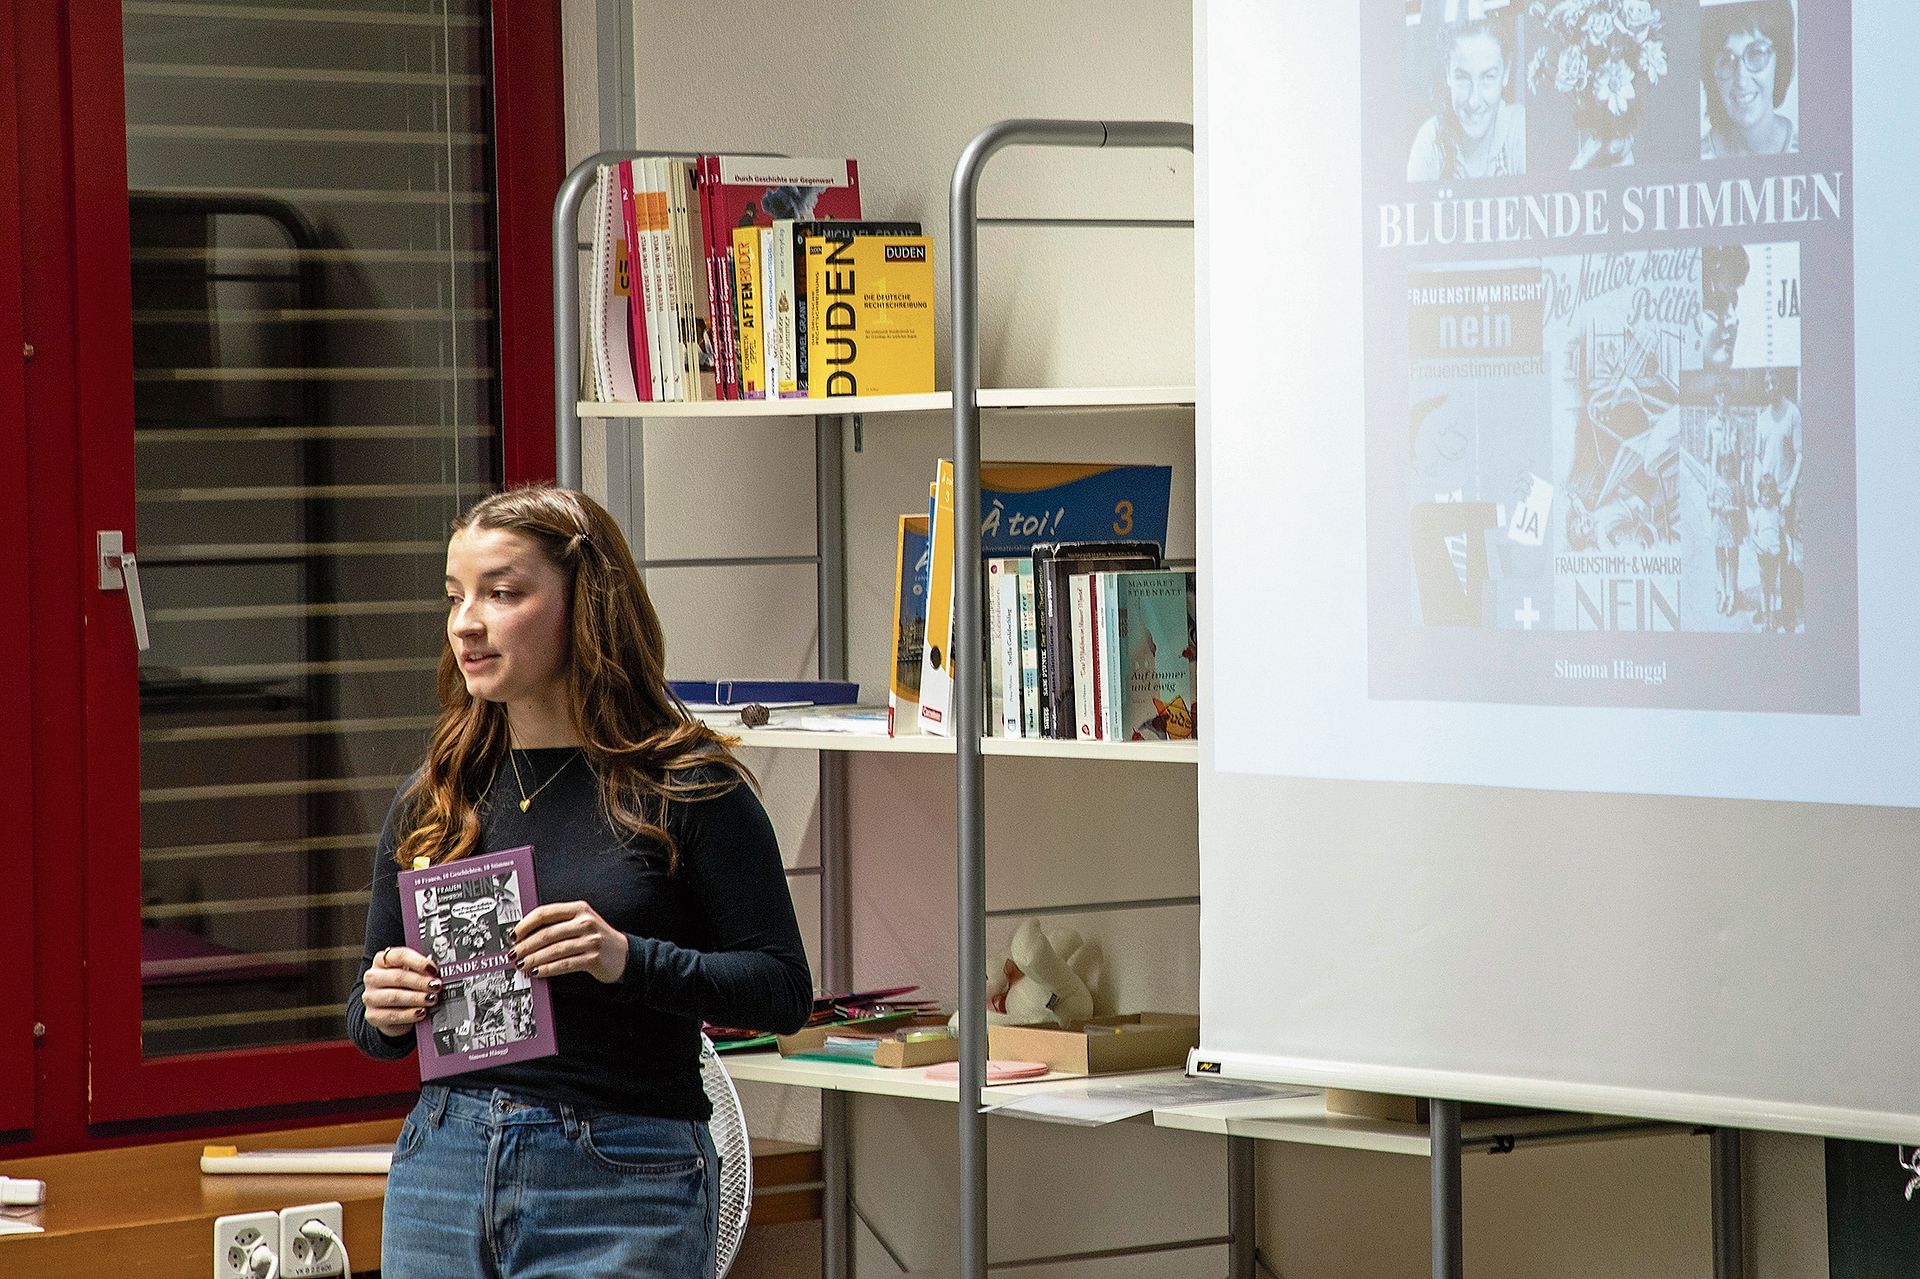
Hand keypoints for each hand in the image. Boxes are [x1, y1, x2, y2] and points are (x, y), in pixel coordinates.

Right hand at [362, 945, 440, 1035]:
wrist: (388, 1009)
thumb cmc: (402, 986)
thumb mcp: (410, 974)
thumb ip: (421, 969)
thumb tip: (436, 970)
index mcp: (382, 960)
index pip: (399, 956)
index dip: (419, 962)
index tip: (433, 969)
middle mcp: (373, 977)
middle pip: (398, 976)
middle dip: (420, 981)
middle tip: (436, 986)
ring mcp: (370, 996)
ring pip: (395, 996)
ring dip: (416, 998)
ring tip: (431, 999)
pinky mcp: (372, 1015)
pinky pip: (393, 1015)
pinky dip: (409, 1014)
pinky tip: (421, 1012)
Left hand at [512, 902, 628, 982]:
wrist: (623, 954)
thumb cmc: (595, 938)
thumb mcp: (580, 922)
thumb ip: (558, 923)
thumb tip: (525, 935)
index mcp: (578, 908)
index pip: (545, 913)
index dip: (526, 924)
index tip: (513, 935)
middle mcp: (585, 922)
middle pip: (547, 933)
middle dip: (526, 945)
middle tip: (513, 954)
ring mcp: (590, 940)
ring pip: (554, 950)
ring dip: (534, 959)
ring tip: (522, 964)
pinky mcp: (593, 958)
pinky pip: (564, 964)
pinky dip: (548, 969)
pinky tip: (538, 972)